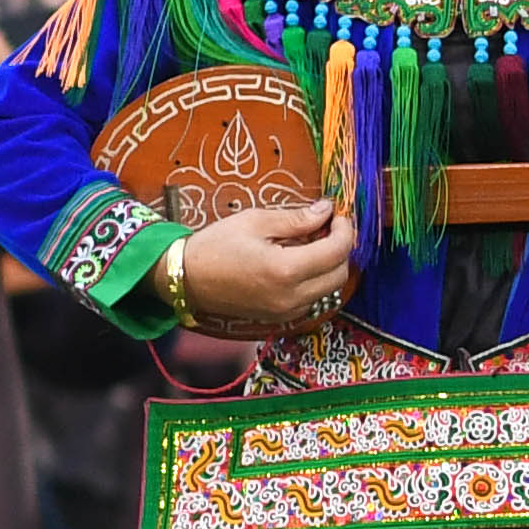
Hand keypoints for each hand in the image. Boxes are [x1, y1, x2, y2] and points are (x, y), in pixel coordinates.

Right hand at [175, 199, 356, 334]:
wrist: (183, 278)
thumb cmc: (215, 245)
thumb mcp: (255, 222)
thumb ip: (296, 218)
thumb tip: (327, 211)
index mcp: (285, 270)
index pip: (337, 251)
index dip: (345, 230)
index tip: (338, 216)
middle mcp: (290, 297)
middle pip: (340, 273)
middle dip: (340, 248)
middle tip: (327, 228)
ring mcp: (285, 311)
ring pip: (329, 289)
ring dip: (329, 265)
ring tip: (311, 243)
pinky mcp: (279, 318)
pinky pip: (312, 299)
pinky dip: (315, 280)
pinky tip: (298, 262)